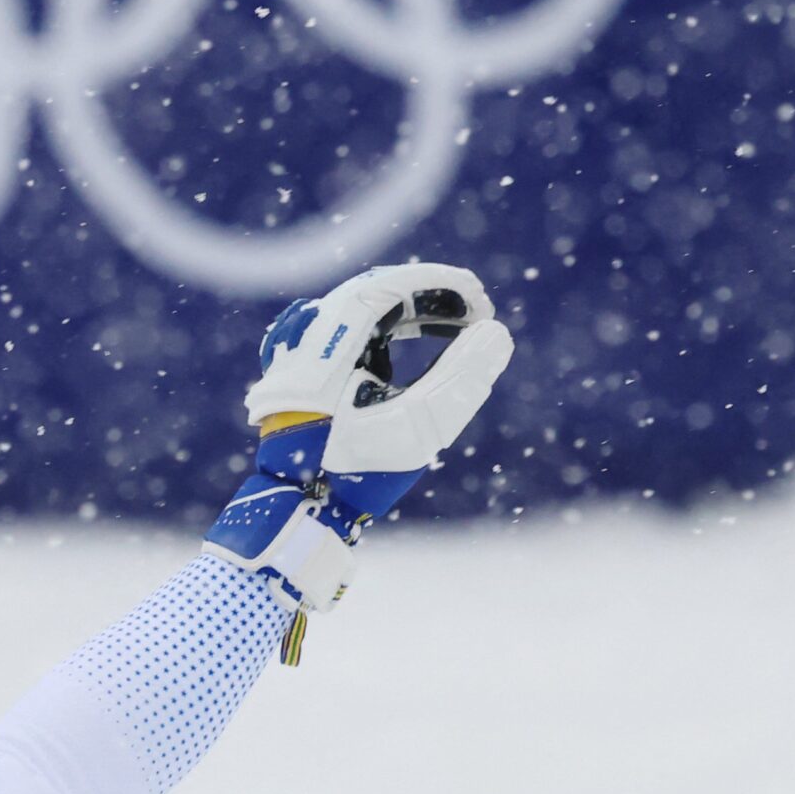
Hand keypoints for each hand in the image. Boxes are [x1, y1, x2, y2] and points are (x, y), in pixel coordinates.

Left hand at [202, 263, 514, 610]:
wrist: (298, 509)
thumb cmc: (357, 472)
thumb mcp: (419, 426)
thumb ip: (461, 376)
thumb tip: (496, 333)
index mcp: (325, 348)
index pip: (384, 288)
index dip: (436, 284)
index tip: (478, 297)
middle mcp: (304, 342)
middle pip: (371, 295)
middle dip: (428, 298)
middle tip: (475, 314)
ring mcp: (298, 356)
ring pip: (358, 313)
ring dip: (407, 314)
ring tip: (455, 329)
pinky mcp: (301, 373)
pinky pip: (343, 333)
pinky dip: (381, 331)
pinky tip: (411, 344)